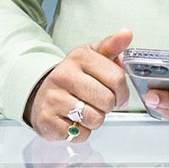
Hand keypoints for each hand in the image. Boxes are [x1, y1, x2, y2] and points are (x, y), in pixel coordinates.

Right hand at [26, 29, 131, 143]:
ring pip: (95, 119)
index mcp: (79, 57)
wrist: (41, 94)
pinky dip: (82, 132)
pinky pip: (80, 134)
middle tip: (100, 103)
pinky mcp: (46, 120)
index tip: (119, 94)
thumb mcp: (93, 56)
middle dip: (109, 106)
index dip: (123, 91)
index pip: (117, 77)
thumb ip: (112, 46)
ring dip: (96, 120)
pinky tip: (74, 121)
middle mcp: (63, 76)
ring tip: (86, 111)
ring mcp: (53, 99)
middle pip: (107, 100)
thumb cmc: (74, 77)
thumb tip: (127, 33)